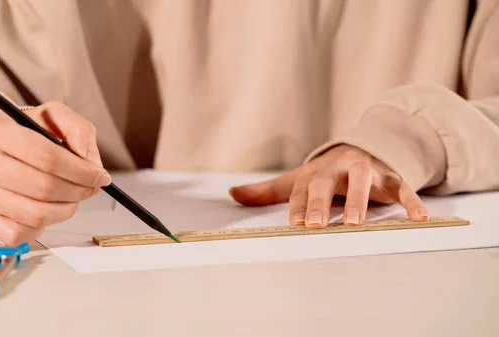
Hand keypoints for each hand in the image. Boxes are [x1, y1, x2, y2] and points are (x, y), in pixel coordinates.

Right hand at [0, 101, 110, 244]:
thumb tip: (89, 160)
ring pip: (36, 215)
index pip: (48, 157)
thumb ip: (78, 130)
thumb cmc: (27, 134)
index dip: (81, 171)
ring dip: (65, 210)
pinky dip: (42, 227)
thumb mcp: (54, 117)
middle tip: (91, 188)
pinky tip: (48, 210)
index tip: (100, 176)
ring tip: (72, 198)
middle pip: (44, 188)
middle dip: (78, 191)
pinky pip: (20, 234)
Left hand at [229, 145, 428, 227]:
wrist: (361, 148)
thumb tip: (232, 194)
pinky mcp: (390, 177)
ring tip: (356, 224)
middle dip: (321, 204)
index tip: (294, 224)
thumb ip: (267, 191)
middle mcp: (338, 169)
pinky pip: (403, 188)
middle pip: (327, 183)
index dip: (298, 206)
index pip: (302, 191)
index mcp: (314, 173)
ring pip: (364, 182)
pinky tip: (418, 219)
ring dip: (360, 201)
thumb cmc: (325, 173)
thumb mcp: (298, 179)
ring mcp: (366, 171)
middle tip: (315, 226)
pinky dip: (411, 201)